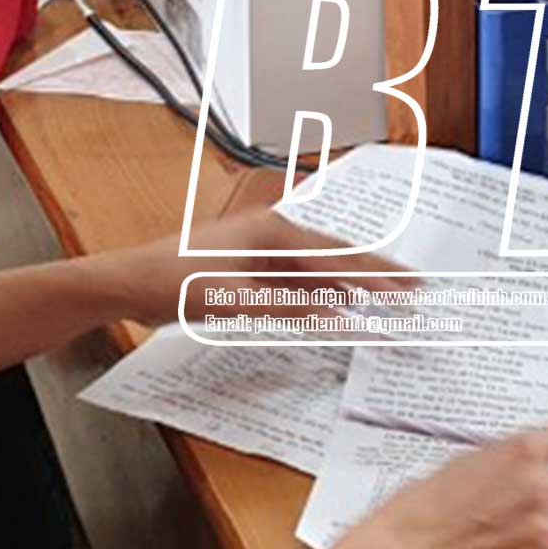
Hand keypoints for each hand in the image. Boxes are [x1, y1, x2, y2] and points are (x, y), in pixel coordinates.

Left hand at [93, 173, 411, 325]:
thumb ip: (294, 308)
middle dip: (377, 272)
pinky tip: (342, 306)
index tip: (410, 291)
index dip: (377, 277)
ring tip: (392, 295)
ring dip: (354, 284)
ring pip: (321, 268)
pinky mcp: (252, 268)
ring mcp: (263, 249)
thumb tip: (344, 318)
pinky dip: (326, 294)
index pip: (338, 258)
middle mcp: (274, 232)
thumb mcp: (238, 300)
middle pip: (337, 255)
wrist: (131, 282)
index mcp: (275, 230)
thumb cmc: (175, 282)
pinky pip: (301, 280)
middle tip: (417, 286)